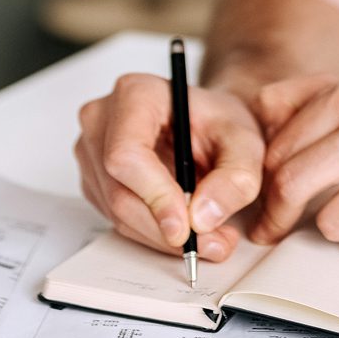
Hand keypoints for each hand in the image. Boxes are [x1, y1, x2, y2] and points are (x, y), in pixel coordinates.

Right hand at [74, 73, 262, 263]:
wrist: (207, 124)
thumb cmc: (219, 123)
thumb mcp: (246, 142)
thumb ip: (235, 178)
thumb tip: (203, 217)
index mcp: (135, 93)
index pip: (127, 154)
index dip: (155, 196)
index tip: (186, 228)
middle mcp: (102, 118)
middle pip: (119, 190)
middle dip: (166, 227)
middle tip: (212, 243)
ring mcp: (92, 150)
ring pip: (117, 212)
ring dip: (163, 236)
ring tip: (210, 238)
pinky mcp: (95, 179)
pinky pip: (117, 219)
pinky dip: (153, 233)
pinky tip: (184, 226)